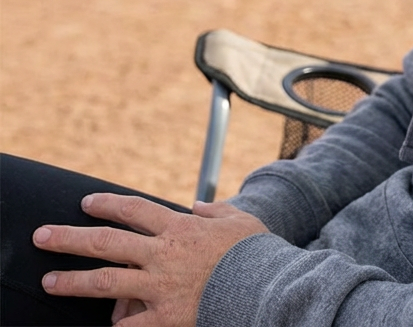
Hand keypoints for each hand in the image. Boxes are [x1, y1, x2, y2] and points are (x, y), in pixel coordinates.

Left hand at [33, 193, 268, 326]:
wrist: (265, 285)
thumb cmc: (254, 251)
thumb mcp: (239, 219)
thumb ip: (216, 212)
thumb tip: (197, 206)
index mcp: (180, 228)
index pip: (134, 210)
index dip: (107, 204)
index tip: (86, 203)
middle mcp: (163, 254)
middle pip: (108, 242)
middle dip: (71, 238)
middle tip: (42, 236)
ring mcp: (160, 288)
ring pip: (107, 282)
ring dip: (74, 282)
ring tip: (49, 281)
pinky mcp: (165, 319)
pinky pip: (130, 326)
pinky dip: (116, 325)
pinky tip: (103, 325)